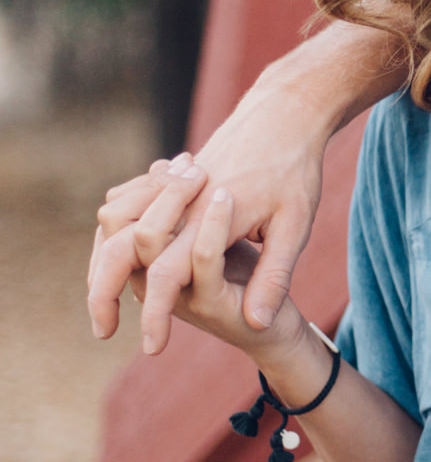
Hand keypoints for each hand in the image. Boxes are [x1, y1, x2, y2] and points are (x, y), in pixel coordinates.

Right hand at [89, 84, 329, 352]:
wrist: (283, 114)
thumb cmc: (296, 171)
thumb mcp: (297, 223)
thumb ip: (274, 274)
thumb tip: (258, 323)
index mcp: (212, 217)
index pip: (170, 273)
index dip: (157, 314)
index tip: (151, 347)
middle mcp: (182, 201)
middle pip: (122, 246)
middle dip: (103, 290)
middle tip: (103, 330)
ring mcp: (169, 185)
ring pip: (113, 220)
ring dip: (103, 258)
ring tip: (105, 301)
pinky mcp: (166, 175)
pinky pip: (123, 200)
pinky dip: (115, 228)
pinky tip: (119, 254)